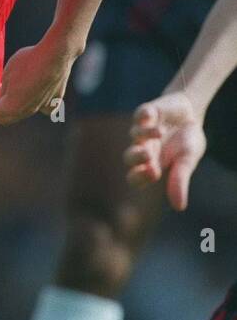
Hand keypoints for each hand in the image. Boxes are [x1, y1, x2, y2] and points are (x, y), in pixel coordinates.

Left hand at [0, 40, 77, 125]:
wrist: (56, 53)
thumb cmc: (28, 60)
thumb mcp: (6, 72)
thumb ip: (0, 88)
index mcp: (11, 106)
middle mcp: (26, 111)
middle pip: (6, 118)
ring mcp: (42, 108)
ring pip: (23, 114)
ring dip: (14, 108)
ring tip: (11, 93)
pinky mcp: (55, 101)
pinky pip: (43, 108)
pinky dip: (37, 104)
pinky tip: (35, 94)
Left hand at [124, 92, 205, 211]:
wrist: (189, 114)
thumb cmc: (186, 142)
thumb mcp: (187, 161)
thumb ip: (180, 180)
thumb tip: (179, 207)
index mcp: (150, 165)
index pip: (135, 177)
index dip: (140, 177)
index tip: (154, 173)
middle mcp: (142, 149)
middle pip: (129, 157)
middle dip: (136, 157)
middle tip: (148, 155)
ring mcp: (142, 130)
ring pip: (135, 134)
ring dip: (145, 134)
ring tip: (160, 133)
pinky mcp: (147, 112)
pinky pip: (141, 114)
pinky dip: (145, 116)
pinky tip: (151, 116)